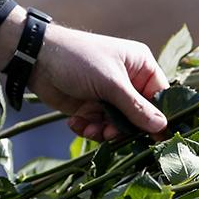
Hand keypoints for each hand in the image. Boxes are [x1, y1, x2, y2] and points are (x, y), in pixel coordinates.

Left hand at [0, 6, 168, 140]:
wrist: (36, 59)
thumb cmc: (79, 60)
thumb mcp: (111, 83)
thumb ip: (136, 108)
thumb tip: (163, 126)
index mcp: (140, 67)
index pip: (160, 96)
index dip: (158, 118)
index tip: (157, 139)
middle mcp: (128, 81)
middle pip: (139, 115)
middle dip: (125, 127)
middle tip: (110, 134)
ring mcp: (109, 95)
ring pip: (119, 124)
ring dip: (105, 131)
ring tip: (91, 130)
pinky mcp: (91, 106)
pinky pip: (100, 125)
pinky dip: (90, 129)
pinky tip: (77, 123)